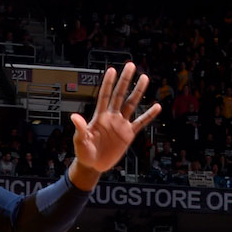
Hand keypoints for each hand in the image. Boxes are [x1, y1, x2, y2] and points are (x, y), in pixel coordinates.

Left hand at [69, 63, 160, 184]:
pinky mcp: (128, 134)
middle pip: (120, 95)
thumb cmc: (84, 153)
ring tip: (144, 78)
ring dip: (138, 92)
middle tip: (130, 65)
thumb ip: (80, 129)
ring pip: (131, 104)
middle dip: (125, 80)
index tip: (112, 70)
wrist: (93, 165)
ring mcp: (120, 124)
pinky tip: (156, 106)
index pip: (105, 96)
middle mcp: (111, 117)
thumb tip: (74, 117)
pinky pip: (140, 122)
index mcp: (99, 117)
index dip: (108, 83)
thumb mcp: (80, 141)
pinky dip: (148, 115)